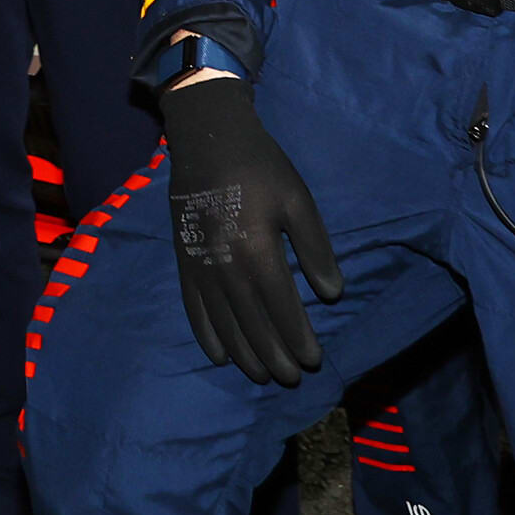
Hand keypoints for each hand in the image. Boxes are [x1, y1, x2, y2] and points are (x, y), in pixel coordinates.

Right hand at [160, 69, 342, 382]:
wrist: (205, 135)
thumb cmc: (260, 165)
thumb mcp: (298, 198)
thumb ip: (315, 247)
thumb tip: (331, 293)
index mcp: (256, 249)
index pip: (281, 306)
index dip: (298, 336)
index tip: (313, 360)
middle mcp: (224, 264)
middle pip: (251, 322)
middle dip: (273, 354)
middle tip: (291, 378)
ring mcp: (199, 264)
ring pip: (223, 321)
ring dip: (243, 353)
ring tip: (262, 375)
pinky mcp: (183, 259)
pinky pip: (193, 306)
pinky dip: (206, 334)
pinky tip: (220, 354)